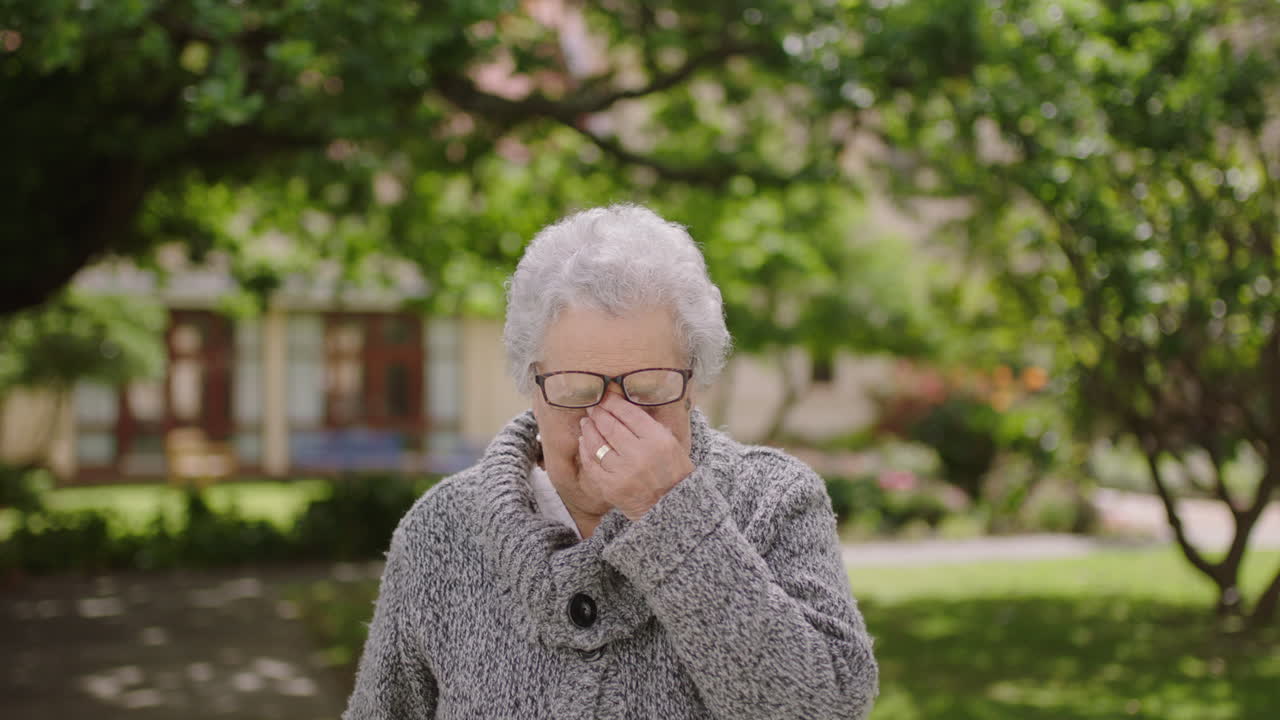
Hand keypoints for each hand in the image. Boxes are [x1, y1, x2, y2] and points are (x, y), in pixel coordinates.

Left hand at [577, 393, 693, 520]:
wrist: (671, 507)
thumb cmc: (673, 472)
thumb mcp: (672, 444)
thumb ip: (651, 425)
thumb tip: (625, 408)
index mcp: (658, 440)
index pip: (630, 414)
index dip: (614, 403)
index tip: (606, 397)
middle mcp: (640, 454)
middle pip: (610, 426)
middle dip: (599, 413)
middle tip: (593, 407)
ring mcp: (623, 472)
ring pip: (597, 443)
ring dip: (589, 429)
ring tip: (586, 422)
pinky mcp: (610, 487)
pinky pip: (591, 464)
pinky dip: (585, 450)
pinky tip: (584, 442)